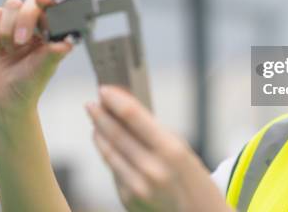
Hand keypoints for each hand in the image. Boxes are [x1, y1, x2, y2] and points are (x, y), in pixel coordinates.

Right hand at [0, 0, 72, 114]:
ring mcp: (16, 27)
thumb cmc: (28, 85)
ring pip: (10, 6)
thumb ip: (55, 53)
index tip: (43, 1)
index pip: (51, 6)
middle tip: (21, 42)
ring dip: (7, 29)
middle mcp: (36, 26)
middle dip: (23, 19)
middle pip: (30, 1)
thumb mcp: (44, 69)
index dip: (46, 1)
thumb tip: (69, 43)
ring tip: (10, 50)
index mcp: (51, 32)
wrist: (2, 99)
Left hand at [85, 86, 231, 211]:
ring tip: (95, 120)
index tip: (104, 89)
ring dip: (99, 134)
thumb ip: (155, 133)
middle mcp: (151, 169)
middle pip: (115, 134)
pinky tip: (105, 143)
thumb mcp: (183, 151)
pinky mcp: (128, 199)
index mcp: (170, 150)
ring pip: (109, 153)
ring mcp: (137, 187)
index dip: (115, 100)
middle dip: (100, 116)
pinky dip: (109, 154)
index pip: (133, 116)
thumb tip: (126, 112)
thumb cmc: (196, 181)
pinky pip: (114, 171)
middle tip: (91, 103)